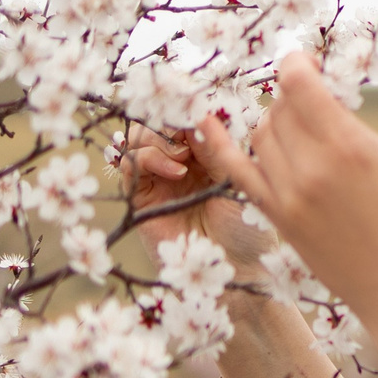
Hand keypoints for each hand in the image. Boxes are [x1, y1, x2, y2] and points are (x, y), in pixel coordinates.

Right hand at [117, 122, 277, 275]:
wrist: (235, 270)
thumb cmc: (247, 228)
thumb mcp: (236, 178)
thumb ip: (215, 146)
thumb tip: (197, 111)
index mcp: (205, 151)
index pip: (184, 116)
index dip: (186, 107)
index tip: (196, 107)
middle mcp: (179, 161)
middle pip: (156, 119)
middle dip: (169, 118)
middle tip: (188, 134)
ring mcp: (158, 178)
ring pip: (138, 136)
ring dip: (159, 137)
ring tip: (184, 157)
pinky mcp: (141, 197)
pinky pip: (130, 164)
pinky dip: (149, 158)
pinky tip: (176, 171)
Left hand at [183, 51, 377, 332]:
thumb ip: (358, 132)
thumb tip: (328, 111)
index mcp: (349, 146)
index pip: (299, 83)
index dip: (298, 63)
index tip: (307, 62)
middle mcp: (311, 169)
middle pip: (278, 109)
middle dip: (293, 98)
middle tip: (313, 102)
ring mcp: (289, 197)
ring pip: (260, 136)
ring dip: (275, 123)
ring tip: (299, 129)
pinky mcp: (279, 220)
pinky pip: (237, 172)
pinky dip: (220, 144)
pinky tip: (206, 122)